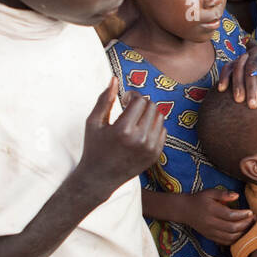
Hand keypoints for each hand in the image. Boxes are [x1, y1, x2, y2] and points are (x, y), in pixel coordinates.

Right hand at [76, 79, 163, 199]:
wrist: (100, 178)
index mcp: (123, 129)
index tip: (124, 99)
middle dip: (141, 103)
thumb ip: (105, 99)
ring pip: (159, 117)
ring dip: (148, 113)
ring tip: (134, 119)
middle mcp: (140, 139)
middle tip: (129, 107)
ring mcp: (150, 148)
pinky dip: (153, 126)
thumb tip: (114, 78)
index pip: (140, 101)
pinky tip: (140, 130)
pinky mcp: (155, 155)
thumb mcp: (93, 122)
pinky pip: (162, 131)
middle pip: (152, 107)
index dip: (132, 96)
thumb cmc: (93, 147)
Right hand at [183, 187, 254, 243]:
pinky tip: (241, 233)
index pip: (230, 215)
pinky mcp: (210, 237)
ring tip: (250, 226)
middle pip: (232, 228)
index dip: (242, 215)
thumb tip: (237, 196)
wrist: (185, 210)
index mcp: (211, 210)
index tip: (250, 212)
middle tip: (253, 219)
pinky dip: (236, 239)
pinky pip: (225, 242)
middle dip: (246, 224)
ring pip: (230, 237)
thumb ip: (223, 194)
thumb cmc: (199, 199)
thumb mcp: (210, 192)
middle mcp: (211, 223)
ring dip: (243, 233)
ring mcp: (210, 232)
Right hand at [216, 40, 256, 107]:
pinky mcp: (239, 62)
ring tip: (239, 100)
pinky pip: (229, 67)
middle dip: (252, 85)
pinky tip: (222, 89)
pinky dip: (224, 77)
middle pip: (252, 65)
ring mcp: (247, 56)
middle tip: (253, 104)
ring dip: (238, 84)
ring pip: (239, 66)